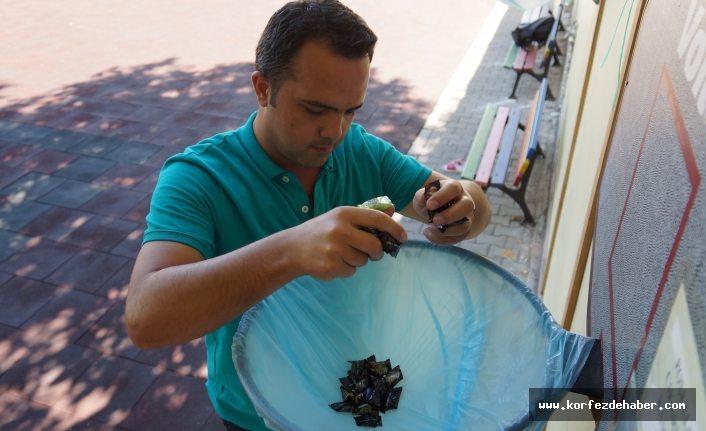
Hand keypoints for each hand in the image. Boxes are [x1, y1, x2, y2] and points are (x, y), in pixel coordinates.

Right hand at [288, 205, 406, 280]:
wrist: (293, 248)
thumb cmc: (321, 231)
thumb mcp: (340, 217)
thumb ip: (366, 216)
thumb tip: (393, 209)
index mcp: (344, 214)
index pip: (377, 219)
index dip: (394, 228)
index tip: (402, 236)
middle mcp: (340, 230)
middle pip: (374, 245)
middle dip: (378, 252)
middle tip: (374, 253)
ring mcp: (335, 249)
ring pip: (363, 261)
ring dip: (359, 261)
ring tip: (343, 254)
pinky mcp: (331, 266)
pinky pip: (351, 272)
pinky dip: (347, 270)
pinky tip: (334, 262)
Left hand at [411, 179, 475, 244]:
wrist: (442, 207)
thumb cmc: (432, 199)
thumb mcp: (424, 195)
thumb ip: (421, 195)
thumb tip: (422, 198)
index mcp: (455, 188)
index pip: (454, 188)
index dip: (442, 197)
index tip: (429, 205)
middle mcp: (465, 201)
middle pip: (467, 206)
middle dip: (450, 215)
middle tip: (434, 220)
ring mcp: (467, 217)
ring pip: (465, 226)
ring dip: (447, 231)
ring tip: (429, 228)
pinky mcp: (464, 230)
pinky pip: (458, 238)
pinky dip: (442, 240)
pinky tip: (428, 234)